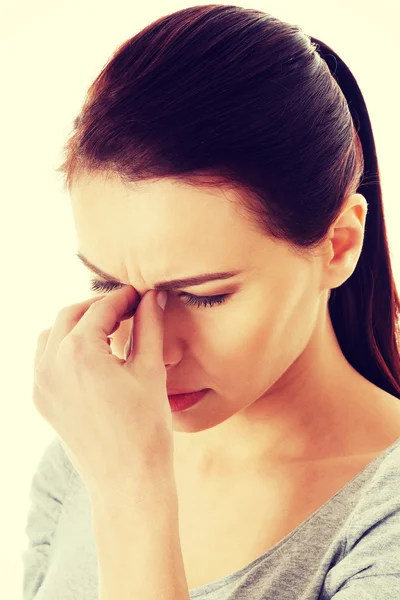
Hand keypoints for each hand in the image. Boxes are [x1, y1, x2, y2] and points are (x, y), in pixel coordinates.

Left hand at [33, 286, 172, 504]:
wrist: (127, 481)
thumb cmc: (145, 428)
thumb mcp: (150, 370)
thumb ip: (149, 325)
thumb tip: (154, 296)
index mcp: (79, 353)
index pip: (101, 309)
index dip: (124, 297)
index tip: (141, 294)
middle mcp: (50, 364)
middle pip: (70, 315)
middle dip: (98, 307)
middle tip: (128, 308)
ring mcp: (41, 384)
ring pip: (52, 335)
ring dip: (77, 325)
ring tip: (108, 330)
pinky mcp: (41, 401)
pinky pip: (45, 360)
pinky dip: (64, 348)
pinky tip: (91, 355)